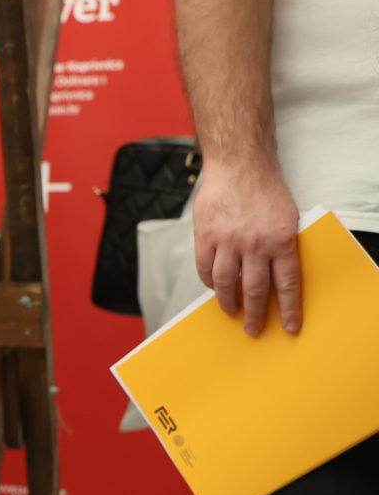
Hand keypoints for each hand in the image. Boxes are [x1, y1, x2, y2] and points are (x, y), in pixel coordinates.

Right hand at [192, 161, 301, 335]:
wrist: (239, 167)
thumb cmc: (264, 192)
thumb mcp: (286, 219)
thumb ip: (281, 247)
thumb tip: (276, 278)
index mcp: (281, 240)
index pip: (287, 284)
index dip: (289, 309)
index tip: (289, 326)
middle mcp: (255, 243)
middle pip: (255, 290)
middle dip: (255, 314)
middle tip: (253, 328)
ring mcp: (228, 240)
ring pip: (226, 283)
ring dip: (228, 301)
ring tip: (231, 310)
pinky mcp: (206, 235)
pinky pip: (205, 268)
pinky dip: (209, 281)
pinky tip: (214, 286)